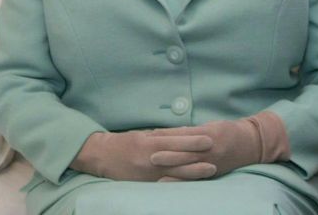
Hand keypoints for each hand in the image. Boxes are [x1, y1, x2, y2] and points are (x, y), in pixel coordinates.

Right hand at [71, 130, 216, 181]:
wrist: (101, 157)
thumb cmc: (124, 143)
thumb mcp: (142, 135)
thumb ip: (162, 136)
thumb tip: (184, 133)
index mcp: (148, 143)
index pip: (173, 140)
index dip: (192, 140)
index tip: (208, 138)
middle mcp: (149, 158)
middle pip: (177, 156)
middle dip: (197, 154)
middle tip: (216, 151)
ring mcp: (149, 172)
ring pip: (176, 172)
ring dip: (195, 170)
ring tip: (211, 169)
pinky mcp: (147, 183)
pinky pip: (168, 183)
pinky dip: (182, 181)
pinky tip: (194, 182)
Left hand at [149, 112, 289, 180]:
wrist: (251, 144)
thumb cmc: (227, 131)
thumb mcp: (210, 125)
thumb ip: (190, 131)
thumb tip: (169, 133)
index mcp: (208, 134)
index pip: (183, 134)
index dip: (167, 135)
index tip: (151, 135)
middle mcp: (210, 149)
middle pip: (185, 152)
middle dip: (167, 155)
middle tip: (149, 156)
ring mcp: (211, 162)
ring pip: (189, 166)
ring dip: (172, 168)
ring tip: (156, 170)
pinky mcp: (213, 173)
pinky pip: (194, 176)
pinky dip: (181, 179)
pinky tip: (168, 181)